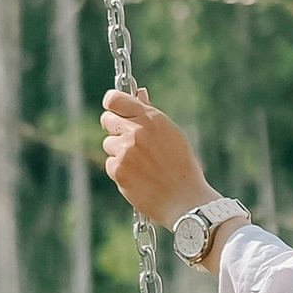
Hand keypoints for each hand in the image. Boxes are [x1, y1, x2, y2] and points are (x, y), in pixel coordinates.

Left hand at [101, 88, 211, 231]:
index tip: (113, 108)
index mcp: (152, 118)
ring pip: (108, 144)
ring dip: (119, 152)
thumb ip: (150, 114)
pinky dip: (120, 171)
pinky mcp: (118, 170)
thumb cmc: (182, 167)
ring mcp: (125, 151)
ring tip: (142, 165)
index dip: (112, 103)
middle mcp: (136, 131)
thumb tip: (139, 93)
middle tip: (129, 141)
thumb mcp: (171, 134)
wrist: (185, 200)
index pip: (115, 99)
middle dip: (115, 128)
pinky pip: (110, 164)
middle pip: (107, 119)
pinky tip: (138, 177)